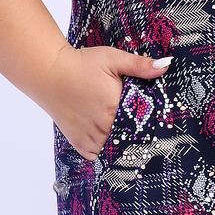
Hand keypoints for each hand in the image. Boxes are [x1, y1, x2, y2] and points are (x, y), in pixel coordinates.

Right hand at [42, 44, 172, 159]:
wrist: (49, 71)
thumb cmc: (82, 63)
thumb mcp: (113, 59)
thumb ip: (140, 65)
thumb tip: (165, 66)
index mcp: (116, 108)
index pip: (143, 125)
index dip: (151, 126)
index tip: (159, 127)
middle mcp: (103, 126)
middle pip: (129, 140)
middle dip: (138, 138)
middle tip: (148, 137)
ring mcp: (89, 136)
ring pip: (112, 151)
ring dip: (121, 147)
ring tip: (132, 143)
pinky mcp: (77, 140)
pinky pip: (94, 156)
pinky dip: (103, 153)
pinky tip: (109, 145)